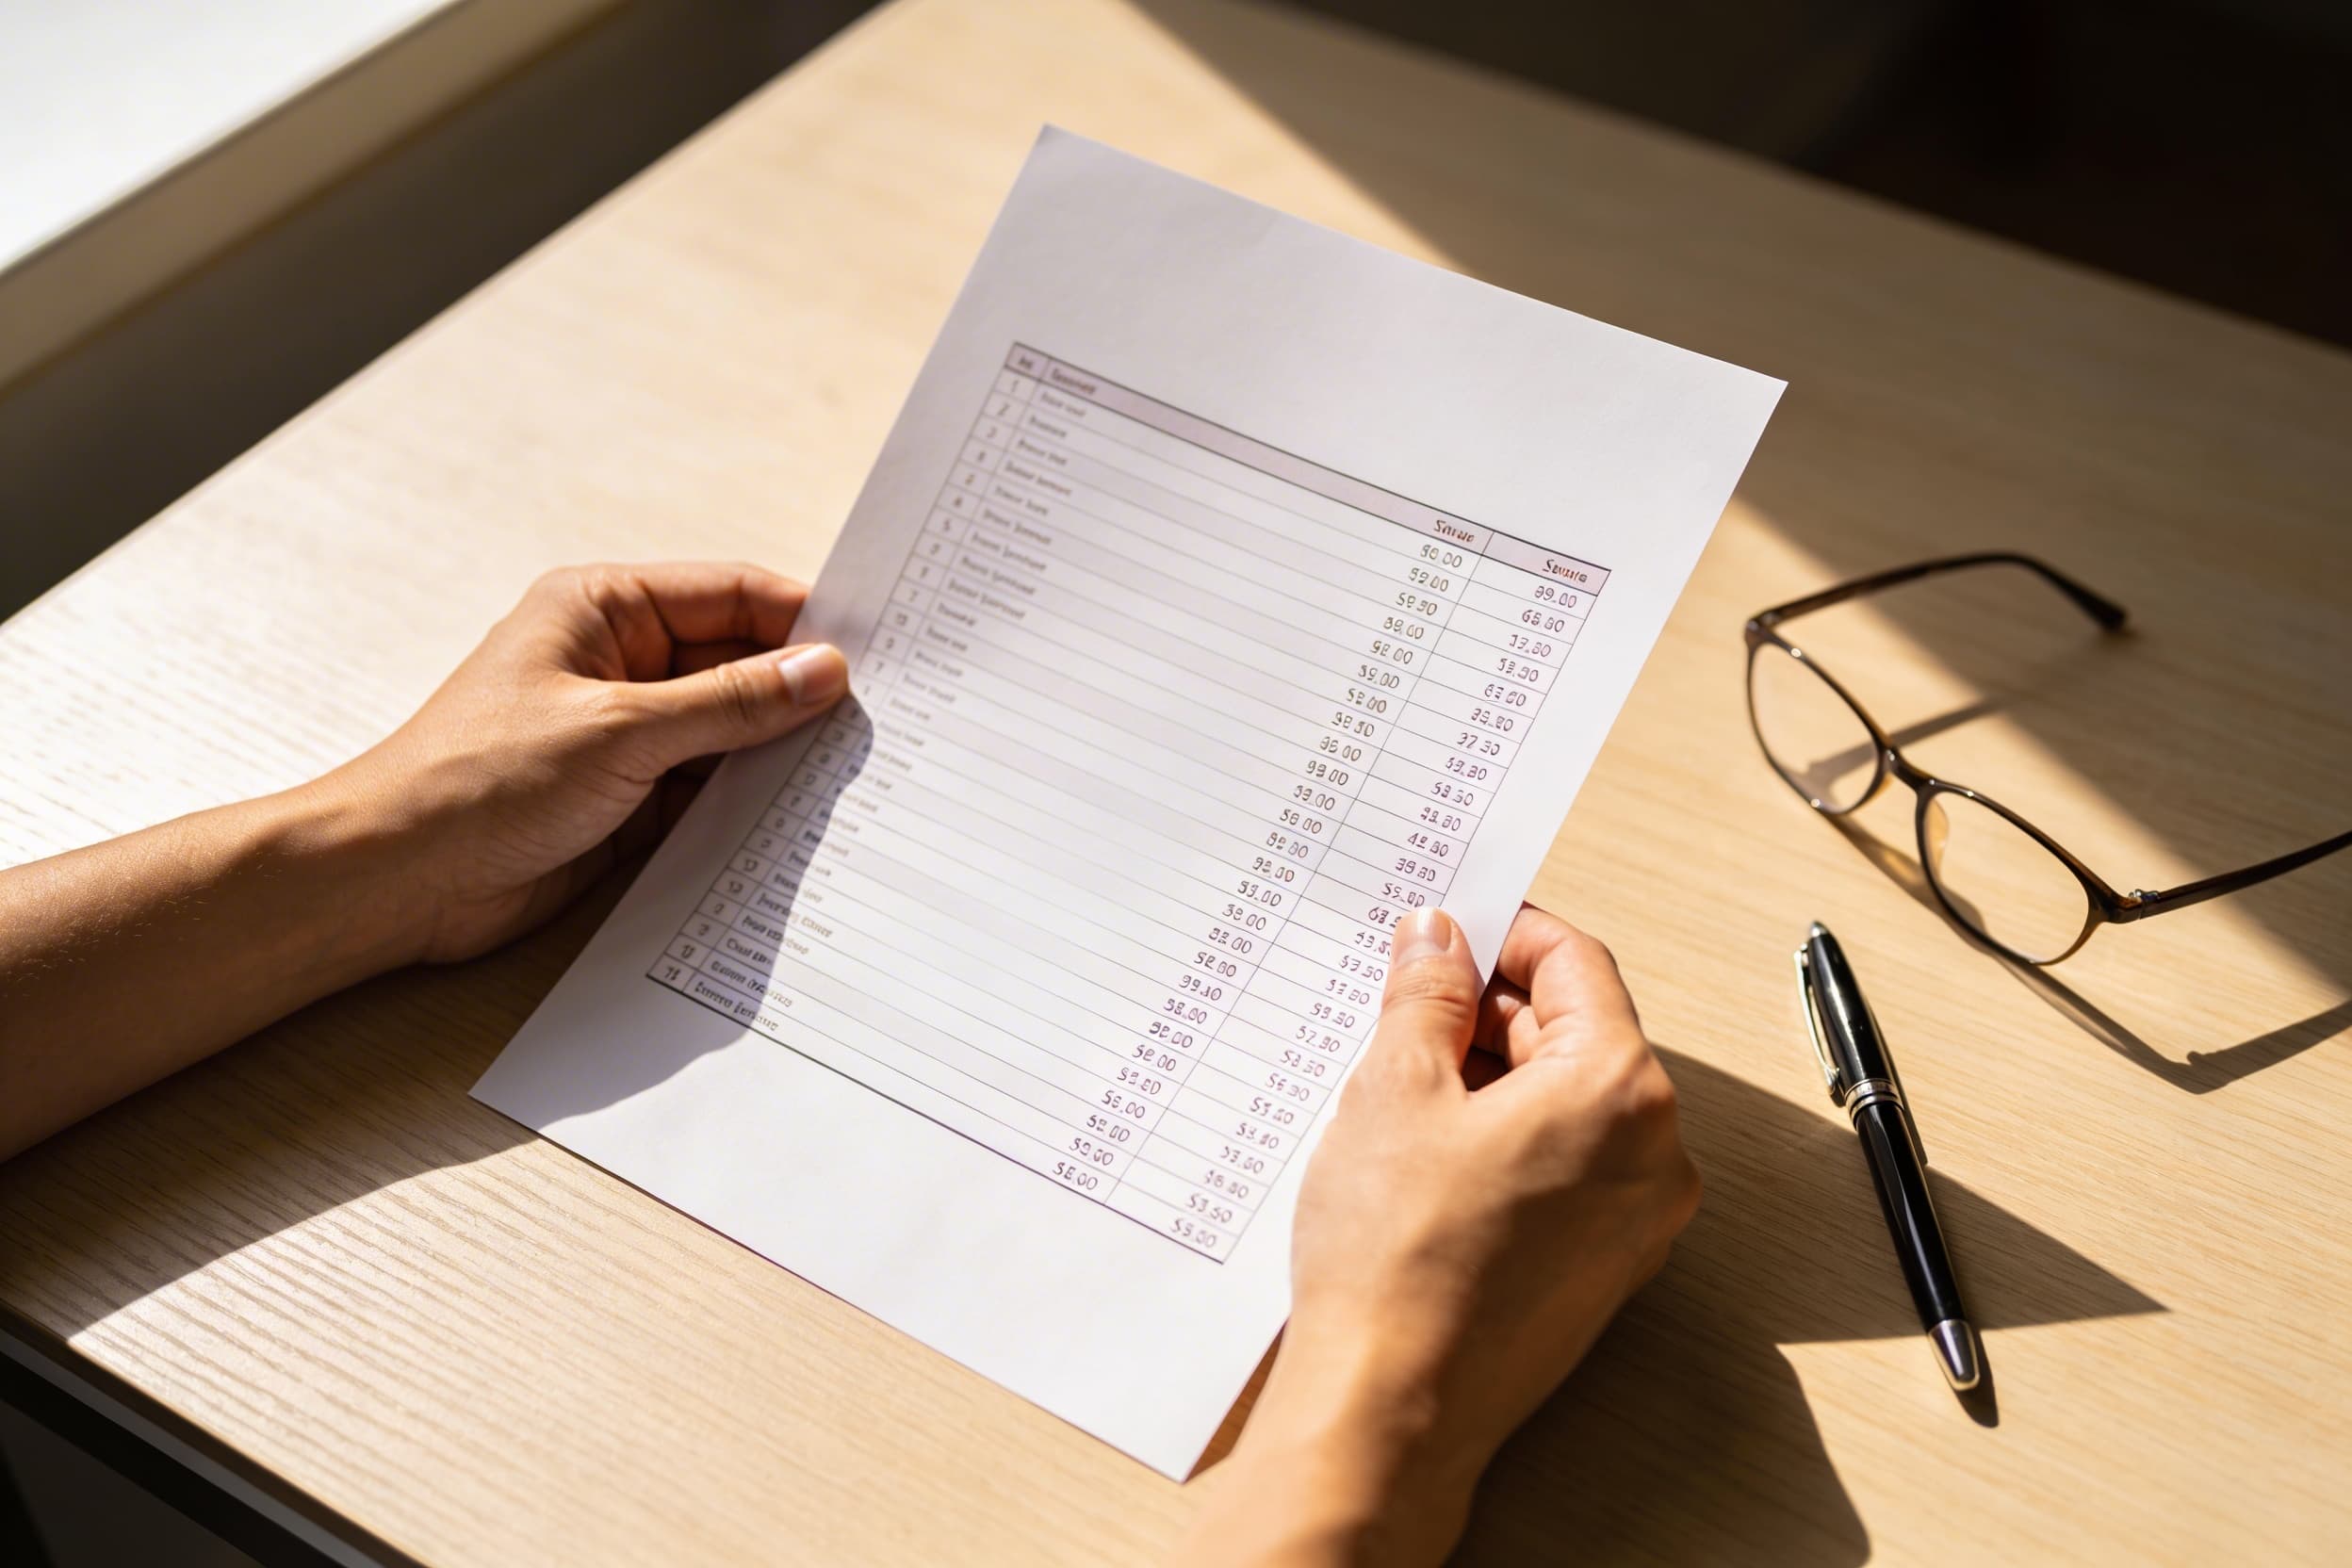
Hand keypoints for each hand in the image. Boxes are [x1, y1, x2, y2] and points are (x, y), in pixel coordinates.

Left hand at [317, 562, 846, 964]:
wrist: (396, 879)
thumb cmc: (478, 781)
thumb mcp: (622, 731)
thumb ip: (730, 703)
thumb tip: (821, 672)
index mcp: (604, 610)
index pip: (731, 595)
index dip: (803, 621)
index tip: (876, 654)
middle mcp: (619, 662)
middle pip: (738, 664)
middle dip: (799, 694)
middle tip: (879, 724)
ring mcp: (626, 734)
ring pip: (730, 733)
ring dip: (777, 756)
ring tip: (854, 776)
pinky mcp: (627, 799)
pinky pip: (708, 791)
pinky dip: (748, 805)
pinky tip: (799, 822)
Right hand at [1173, 905, 1698, 1566]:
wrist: (1393, 1407)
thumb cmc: (1398, 1259)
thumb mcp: (1395, 1089)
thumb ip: (1426, 996)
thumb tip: (1438, 939)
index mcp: (1621, 1091)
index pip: (1576, 965)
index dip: (1503, 934)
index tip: (1445, 931)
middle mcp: (1654, 1155)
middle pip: (1578, 1033)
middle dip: (1489, 1010)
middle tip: (1403, 1004)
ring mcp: (1637, 1222)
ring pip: (1568, 1104)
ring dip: (1492, 1076)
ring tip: (1400, 1084)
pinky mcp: (1603, 1272)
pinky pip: (1566, 1169)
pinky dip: (1507, 1139)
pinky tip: (1426, 1151)